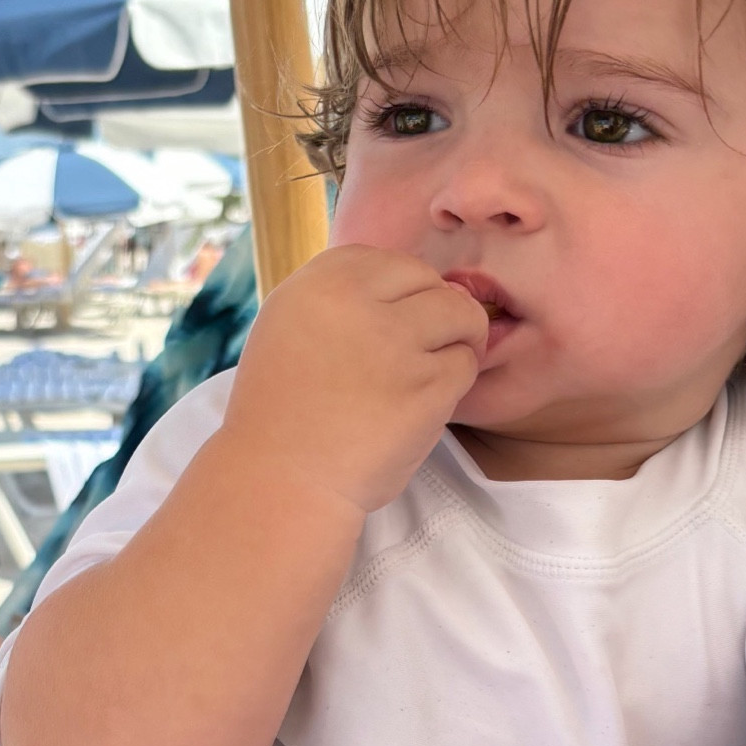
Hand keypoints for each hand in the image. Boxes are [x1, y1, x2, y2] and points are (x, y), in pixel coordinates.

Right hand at [223, 245, 488, 512]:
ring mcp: (394, 344)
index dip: (407, 294)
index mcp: (318, 282)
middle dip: (438, 315)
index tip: (400, 324)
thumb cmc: (284, 413)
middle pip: (433, 284)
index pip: (393, 263)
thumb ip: (342, 298)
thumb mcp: (290, 327)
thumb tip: (409, 284)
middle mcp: (356, 303)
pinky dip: (453, 386)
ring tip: (431, 376)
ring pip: (462, 319)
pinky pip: (465, 367)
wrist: (280, 481)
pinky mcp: (425, 387)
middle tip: (426, 351)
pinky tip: (424, 407)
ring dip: (458, 345)